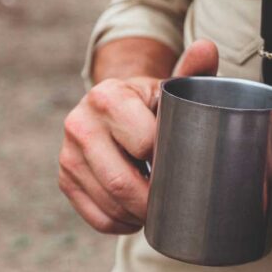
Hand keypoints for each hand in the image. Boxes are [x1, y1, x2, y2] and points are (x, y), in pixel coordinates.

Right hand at [58, 40, 218, 233]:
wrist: (114, 107)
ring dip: (139, 216)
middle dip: (154, 202)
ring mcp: (67, 153)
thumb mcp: (171, 85)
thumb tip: (207, 47)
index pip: (143, 143)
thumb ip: (192, 70)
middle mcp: (80, 122)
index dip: (171, 163)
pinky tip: (138, 217)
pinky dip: (121, 224)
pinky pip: (94, 216)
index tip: (189, 170)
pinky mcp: (64, 178)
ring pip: (108, 202)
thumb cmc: (153, 101)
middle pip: (121, 181)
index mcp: (108, 96)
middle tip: (178, 205)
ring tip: (161, 211)